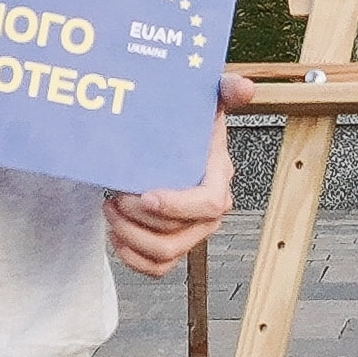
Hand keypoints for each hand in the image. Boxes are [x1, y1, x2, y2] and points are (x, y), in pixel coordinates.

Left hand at [104, 71, 246, 277]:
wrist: (167, 141)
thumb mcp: (205, 100)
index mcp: (218, 178)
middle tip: (116, 196)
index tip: (146, 194)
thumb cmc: (185, 122)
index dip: (177, 205)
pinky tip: (117, 234)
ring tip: (112, 209)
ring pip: (164, 255)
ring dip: (130, 236)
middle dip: (139, 221)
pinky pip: (157, 268)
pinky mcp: (173, 245)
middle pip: (178, 236)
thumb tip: (245, 87)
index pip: (208, 204)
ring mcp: (191, 232)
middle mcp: (209, 212)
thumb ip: (226, 90)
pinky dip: (132, 257)